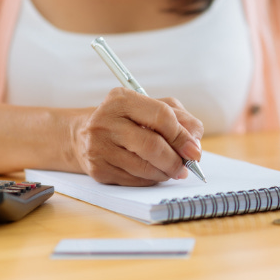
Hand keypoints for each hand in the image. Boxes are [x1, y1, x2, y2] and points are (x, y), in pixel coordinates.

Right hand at [70, 87, 203, 185]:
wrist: (83, 135)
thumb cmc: (125, 119)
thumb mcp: (151, 107)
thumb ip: (178, 117)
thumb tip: (196, 140)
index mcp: (121, 99)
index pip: (161, 117)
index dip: (182, 136)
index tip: (195, 150)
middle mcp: (106, 121)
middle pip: (152, 146)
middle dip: (175, 160)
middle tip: (186, 166)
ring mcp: (99, 147)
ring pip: (144, 168)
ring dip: (165, 172)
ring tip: (172, 170)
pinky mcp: (98, 169)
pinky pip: (134, 180)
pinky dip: (150, 179)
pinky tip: (153, 173)